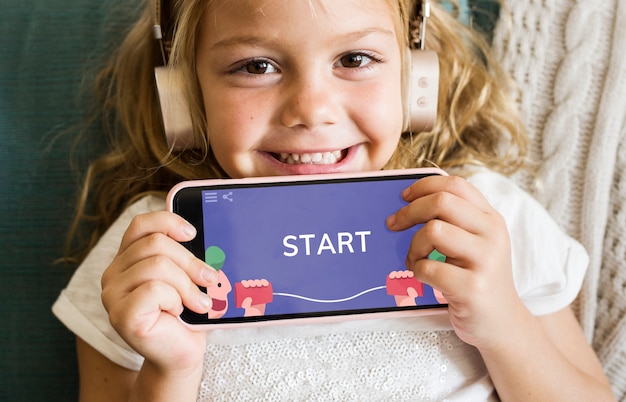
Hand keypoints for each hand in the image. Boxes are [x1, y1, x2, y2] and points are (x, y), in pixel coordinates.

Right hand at [101, 211, 217, 373]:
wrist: (181, 353)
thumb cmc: (186, 314)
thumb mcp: (185, 276)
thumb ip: (183, 254)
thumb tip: (199, 233)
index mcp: (127, 259)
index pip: (140, 225)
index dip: (168, 221)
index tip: (193, 233)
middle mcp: (113, 274)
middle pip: (155, 243)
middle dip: (190, 261)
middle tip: (210, 279)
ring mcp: (112, 295)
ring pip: (157, 265)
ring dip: (186, 285)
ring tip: (198, 302)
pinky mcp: (120, 315)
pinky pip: (154, 290)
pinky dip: (175, 300)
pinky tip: (177, 313)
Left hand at [386, 175, 526, 348]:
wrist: (502, 324)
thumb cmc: (478, 279)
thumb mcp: (477, 243)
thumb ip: (455, 220)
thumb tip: (411, 199)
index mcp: (491, 219)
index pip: (456, 185)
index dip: (424, 186)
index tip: (404, 196)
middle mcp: (492, 235)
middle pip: (441, 202)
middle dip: (409, 211)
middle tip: (393, 224)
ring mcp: (485, 261)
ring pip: (433, 231)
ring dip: (413, 246)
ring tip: (415, 259)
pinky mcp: (472, 288)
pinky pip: (428, 267)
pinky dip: (417, 271)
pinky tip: (425, 278)